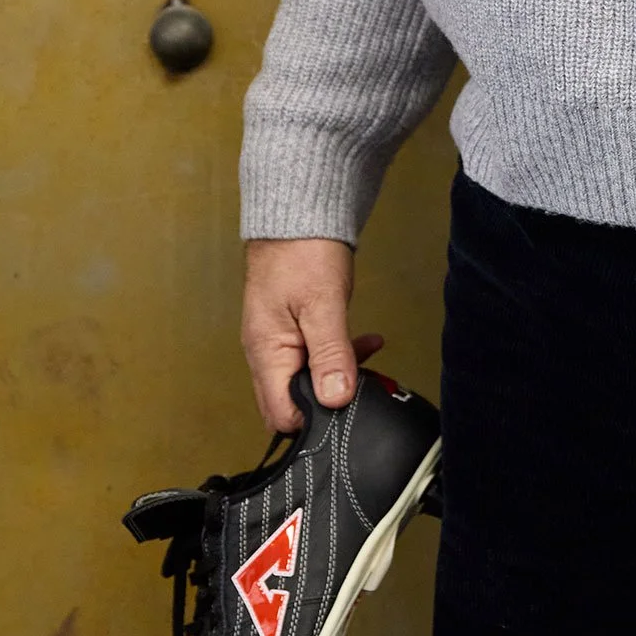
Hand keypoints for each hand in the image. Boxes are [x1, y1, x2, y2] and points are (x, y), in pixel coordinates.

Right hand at [241, 236, 375, 433]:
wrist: (298, 215)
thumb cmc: (302, 252)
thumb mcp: (322, 305)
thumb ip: (330, 354)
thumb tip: (336, 399)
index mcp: (266, 353)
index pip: (282, 414)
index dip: (314, 420)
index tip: (346, 409)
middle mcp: (267, 354)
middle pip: (292, 404)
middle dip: (328, 402)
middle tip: (362, 386)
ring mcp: (279, 342)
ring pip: (307, 381)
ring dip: (338, 377)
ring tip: (369, 360)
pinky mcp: (294, 330)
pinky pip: (315, 359)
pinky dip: (340, 357)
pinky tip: (366, 344)